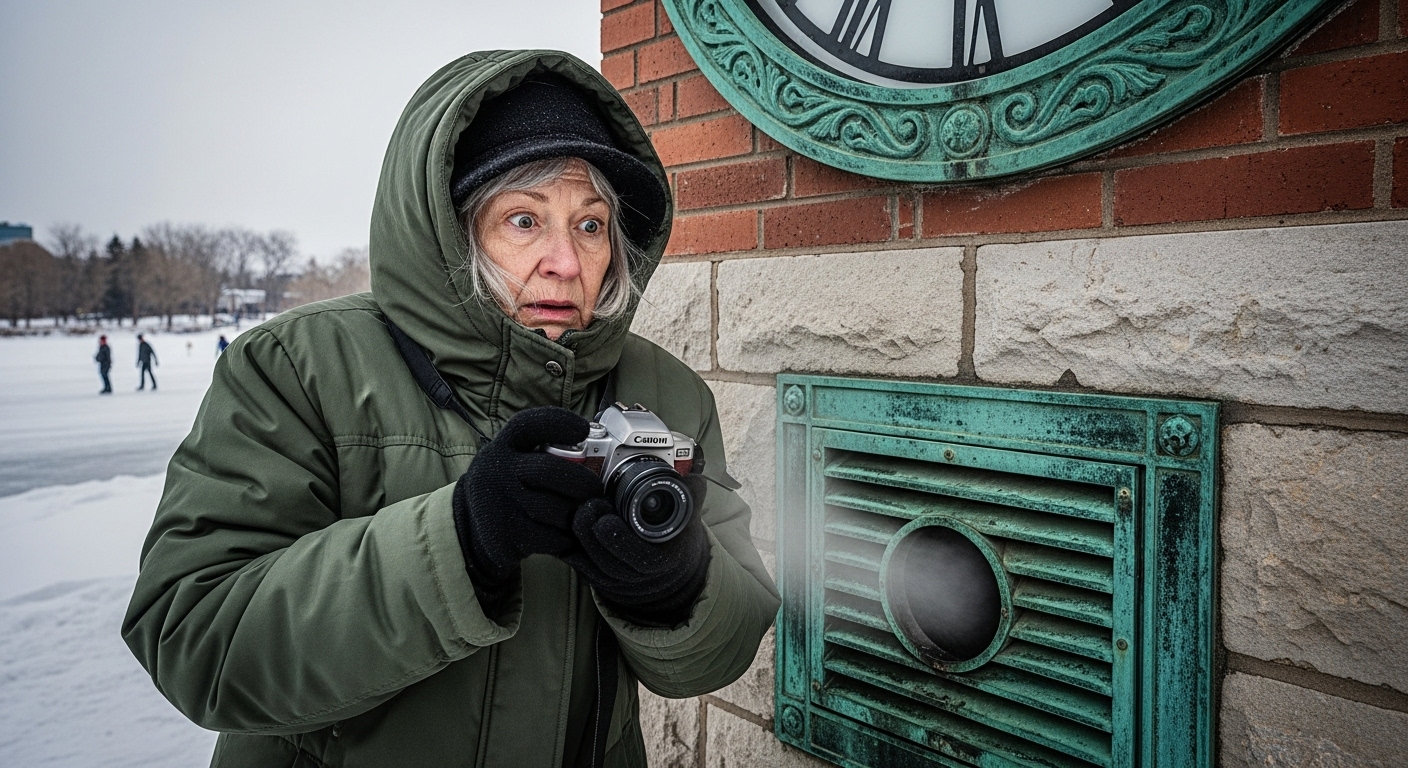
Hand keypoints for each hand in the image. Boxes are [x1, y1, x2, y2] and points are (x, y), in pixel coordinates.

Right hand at [453, 407, 603, 611]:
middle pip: (550, 470)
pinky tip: (567, 535)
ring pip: (555, 509)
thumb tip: (596, 454)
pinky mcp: (504, 537)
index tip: (582, 429)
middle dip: (583, 481)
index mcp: (503, 446)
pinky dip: (567, 539)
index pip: (529, 424)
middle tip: (596, 490)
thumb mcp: (515, 460)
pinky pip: (550, 538)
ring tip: (583, 514)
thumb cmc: (510, 487)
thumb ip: (543, 453)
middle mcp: (496, 470)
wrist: (472, 528)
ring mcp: (499, 504)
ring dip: (577, 514)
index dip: (559, 423)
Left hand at [562, 497, 710, 626]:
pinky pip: (579, 567)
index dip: (618, 539)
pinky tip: (566, 526)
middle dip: (593, 535)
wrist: (665, 574)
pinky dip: (569, 548)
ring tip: (579, 512)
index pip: (639, 557)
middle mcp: (635, 576)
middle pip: (608, 563)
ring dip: (580, 538)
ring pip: (590, 567)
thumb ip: (692, 497)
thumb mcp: (687, 521)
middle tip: (588, 507)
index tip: (606, 519)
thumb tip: (695, 478)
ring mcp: (614, 580)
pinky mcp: (595, 578)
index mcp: (660, 562)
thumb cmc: (673, 541)